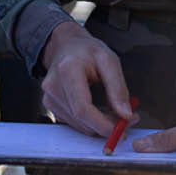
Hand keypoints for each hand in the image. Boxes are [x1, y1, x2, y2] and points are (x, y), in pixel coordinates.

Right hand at [39, 21, 133, 136]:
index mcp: (67, 70)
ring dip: (99, 124)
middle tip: (126, 120)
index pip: (82, 108)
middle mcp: (53, 86)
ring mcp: (49, 98)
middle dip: (106, 125)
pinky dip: (89, 122)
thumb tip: (125, 115)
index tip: (121, 128)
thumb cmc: (86, 51)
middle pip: (81, 119)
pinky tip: (100, 111)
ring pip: (78, 124)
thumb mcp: (109, 61)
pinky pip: (73, 122)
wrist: (66, 46)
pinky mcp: (50, 105)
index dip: (102, 124)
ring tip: (114, 111)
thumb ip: (118, 88)